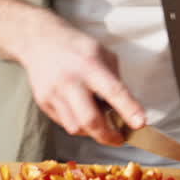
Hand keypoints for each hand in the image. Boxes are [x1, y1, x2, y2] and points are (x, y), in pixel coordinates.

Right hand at [15, 13, 145, 145]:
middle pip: (90, 120)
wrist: (39, 40)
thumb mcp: (102, 53)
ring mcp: (53, 93)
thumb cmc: (76, 48)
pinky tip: (81, 112)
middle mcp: (70, 81)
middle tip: (120, 139)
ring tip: (99, 122)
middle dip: (108, 136)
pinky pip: (64, 123)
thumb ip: (114, 80)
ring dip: (92, 131)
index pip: (113, 91)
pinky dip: (78, 124)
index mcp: (89, 65)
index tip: (140, 124)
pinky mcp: (43, 102)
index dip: (128, 109)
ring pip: (76, 128)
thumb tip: (127, 109)